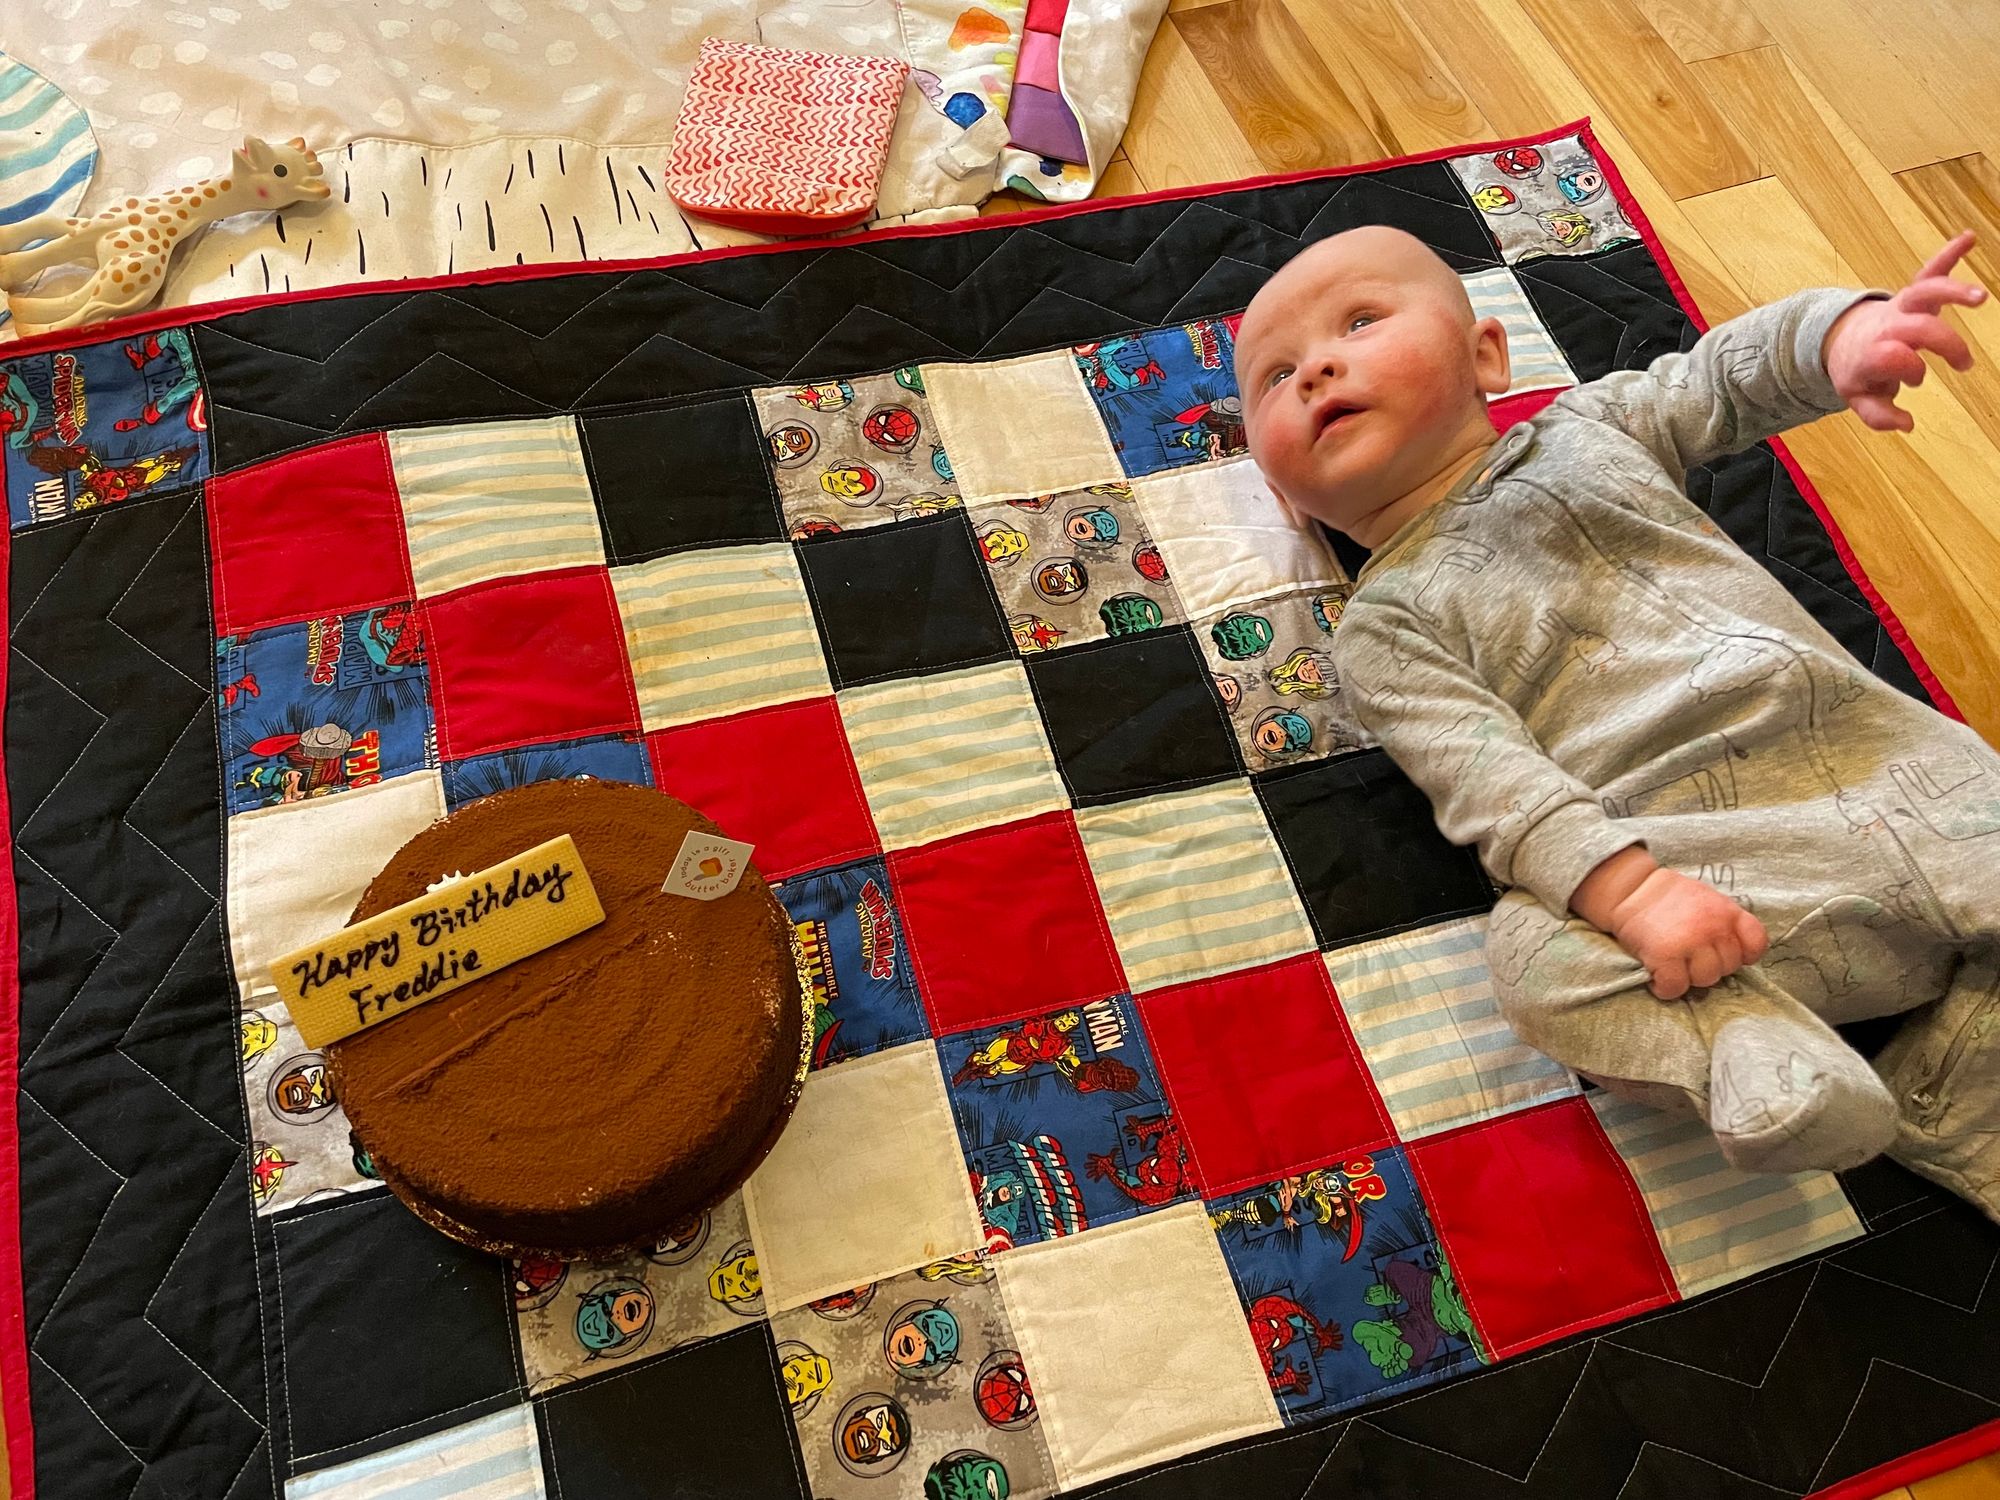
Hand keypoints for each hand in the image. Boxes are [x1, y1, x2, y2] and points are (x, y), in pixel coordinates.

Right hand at [1605, 866, 1769, 999]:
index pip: (1756, 944)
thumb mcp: (1708, 899)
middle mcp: (1713, 928)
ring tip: (1674, 962)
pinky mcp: (1664, 956)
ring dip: (1689, 977)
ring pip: (1705, 980)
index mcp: (1727, 912)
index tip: (1723, 951)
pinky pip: (1675, 987)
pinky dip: (1665, 987)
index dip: (1743, 954)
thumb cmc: (1670, 897)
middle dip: (1710, 965)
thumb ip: (1725, 923)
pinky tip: (1658, 974)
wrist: (1630, 888)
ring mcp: (1689, 943)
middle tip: (1690, 954)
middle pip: (1728, 967)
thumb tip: (1735, 955)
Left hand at [1825, 230, 1986, 431]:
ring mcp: (1900, 307)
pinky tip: (1969, 237)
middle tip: (1964, 364)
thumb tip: (1907, 424)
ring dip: (1952, 291)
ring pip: (1925, 292)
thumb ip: (1879, 416)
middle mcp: (1887, 326)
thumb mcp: (1859, 398)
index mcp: (1872, 353)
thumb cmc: (1858, 371)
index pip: (1893, 357)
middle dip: (1945, 343)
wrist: (1841, 341)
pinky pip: (1929, 270)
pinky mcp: (1912, 294)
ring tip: (1980, 298)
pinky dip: (1947, 254)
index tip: (1916, 379)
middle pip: (1918, 327)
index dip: (1908, 369)